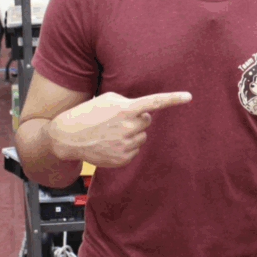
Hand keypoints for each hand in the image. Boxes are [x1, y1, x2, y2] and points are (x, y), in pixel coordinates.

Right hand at [46, 91, 191, 167]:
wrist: (68, 137)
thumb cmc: (88, 114)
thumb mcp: (107, 99)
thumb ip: (128, 102)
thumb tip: (144, 111)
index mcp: (125, 109)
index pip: (154, 102)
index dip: (173, 99)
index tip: (189, 97)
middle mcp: (128, 127)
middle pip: (147, 121)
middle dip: (137, 119)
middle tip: (118, 120)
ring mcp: (126, 145)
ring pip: (142, 136)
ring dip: (131, 133)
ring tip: (111, 132)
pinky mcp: (123, 159)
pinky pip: (135, 150)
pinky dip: (126, 146)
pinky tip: (110, 143)